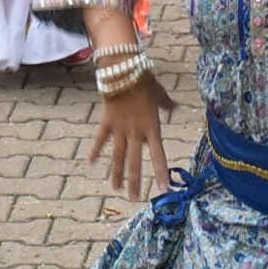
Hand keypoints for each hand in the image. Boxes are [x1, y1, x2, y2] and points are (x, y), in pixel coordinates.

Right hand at [89, 77, 176, 199]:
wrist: (123, 70)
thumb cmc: (144, 80)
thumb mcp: (160, 94)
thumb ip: (167, 104)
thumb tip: (177, 107)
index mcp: (152, 127)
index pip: (158, 155)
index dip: (161, 172)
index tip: (164, 188)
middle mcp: (136, 132)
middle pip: (135, 162)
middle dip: (135, 182)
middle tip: (135, 199)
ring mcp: (120, 129)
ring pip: (118, 156)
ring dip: (116, 174)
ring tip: (116, 190)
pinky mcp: (106, 122)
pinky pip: (100, 140)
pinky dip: (95, 151)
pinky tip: (90, 164)